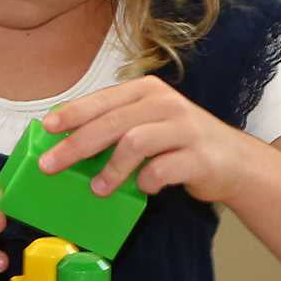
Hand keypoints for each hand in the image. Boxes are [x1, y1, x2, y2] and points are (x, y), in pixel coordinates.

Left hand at [40, 79, 254, 204]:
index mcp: (147, 91)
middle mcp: (165, 104)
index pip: (102, 100)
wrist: (233, 161)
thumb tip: (63, 143)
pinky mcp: (198, 156)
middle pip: (112, 122)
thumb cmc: (178, 144)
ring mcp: (184, 128)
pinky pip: (162, 169)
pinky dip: (147, 181)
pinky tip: (143, 188)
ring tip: (98, 189)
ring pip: (135, 142)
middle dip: (76, 145)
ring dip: (111, 169)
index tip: (46, 127)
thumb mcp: (147, 124)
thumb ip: (114, 127)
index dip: (72, 113)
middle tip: (50, 166)